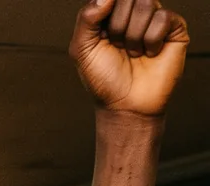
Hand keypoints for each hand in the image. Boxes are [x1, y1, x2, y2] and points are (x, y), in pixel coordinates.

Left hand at [70, 0, 188, 117]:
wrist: (125, 105)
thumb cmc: (103, 79)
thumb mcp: (81, 49)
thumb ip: (86, 18)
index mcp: (109, 14)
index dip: (104, 11)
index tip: (102, 34)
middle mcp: (132, 13)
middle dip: (117, 26)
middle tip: (117, 47)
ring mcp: (154, 19)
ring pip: (146, 4)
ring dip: (133, 36)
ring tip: (133, 53)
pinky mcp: (174, 28)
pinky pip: (163, 18)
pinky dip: (151, 40)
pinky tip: (150, 53)